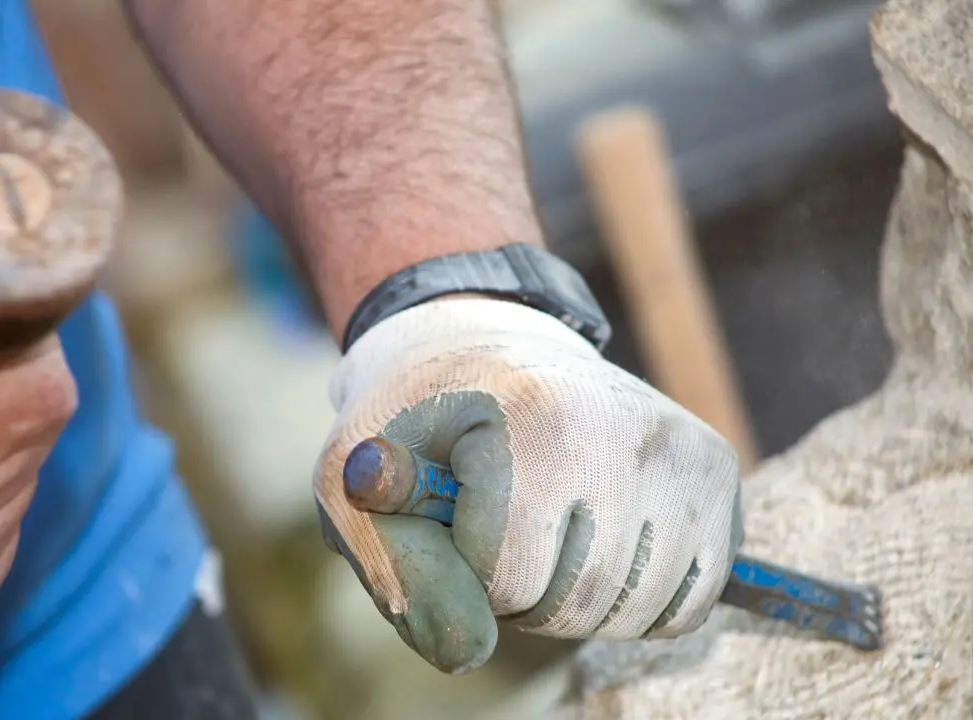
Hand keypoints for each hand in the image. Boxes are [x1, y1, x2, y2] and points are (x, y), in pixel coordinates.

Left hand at [314, 297, 741, 673]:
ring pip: (635, 613)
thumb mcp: (357, 480)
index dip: (465, 569)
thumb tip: (469, 655)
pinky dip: (635, 603)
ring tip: (542, 533)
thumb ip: (399, 568)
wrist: (484, 349)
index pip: (508, 580)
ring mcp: (683, 453)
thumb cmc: (414, 424)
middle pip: (577, 603)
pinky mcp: (715, 475)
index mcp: (538, 419)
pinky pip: (687, 604)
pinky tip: (596, 547)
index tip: (453, 511)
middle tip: (496, 527)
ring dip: (575, 604)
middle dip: (519, 593)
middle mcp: (628, 431)